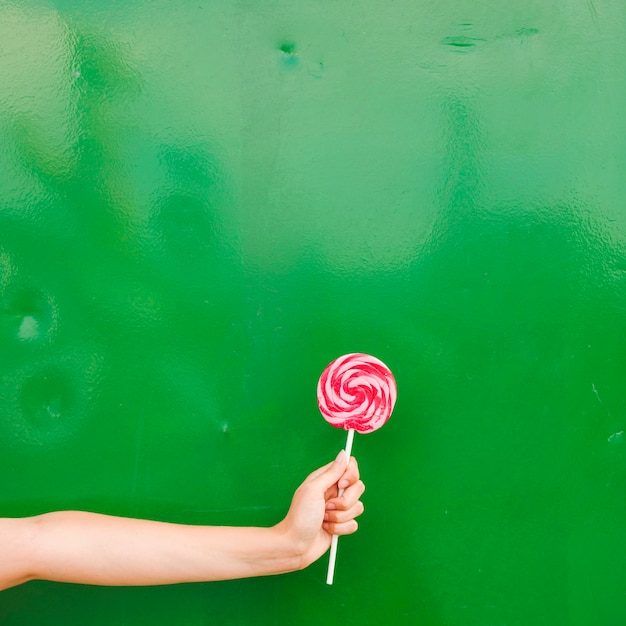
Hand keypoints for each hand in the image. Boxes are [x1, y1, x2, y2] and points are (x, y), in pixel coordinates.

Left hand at [275, 450, 364, 568]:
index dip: (351, 475)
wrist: (295, 545)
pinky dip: (340, 529)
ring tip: (324, 519)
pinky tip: (326, 529)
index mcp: (326, 479)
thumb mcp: (313, 489)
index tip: (342, 484)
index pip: (350, 467)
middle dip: (345, 501)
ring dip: (339, 517)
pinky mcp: (341, 525)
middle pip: (358, 487)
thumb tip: (344, 453)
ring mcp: (338, 509)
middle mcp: (334, 492)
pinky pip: (354, 524)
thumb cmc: (300, 516)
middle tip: (327, 506)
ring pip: (358, 507)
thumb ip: (332, 472)